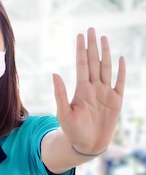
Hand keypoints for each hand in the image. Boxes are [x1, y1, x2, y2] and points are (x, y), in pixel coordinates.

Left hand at [52, 27, 125, 153]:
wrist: (86, 145)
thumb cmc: (72, 130)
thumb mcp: (63, 112)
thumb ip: (60, 93)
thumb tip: (55, 73)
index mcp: (81, 89)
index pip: (82, 64)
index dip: (81, 50)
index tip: (79, 35)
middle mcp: (93, 88)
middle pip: (94, 62)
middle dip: (92, 46)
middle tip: (91, 29)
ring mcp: (105, 93)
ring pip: (106, 69)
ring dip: (105, 54)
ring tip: (103, 38)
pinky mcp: (116, 101)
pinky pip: (120, 83)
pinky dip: (121, 71)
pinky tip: (120, 59)